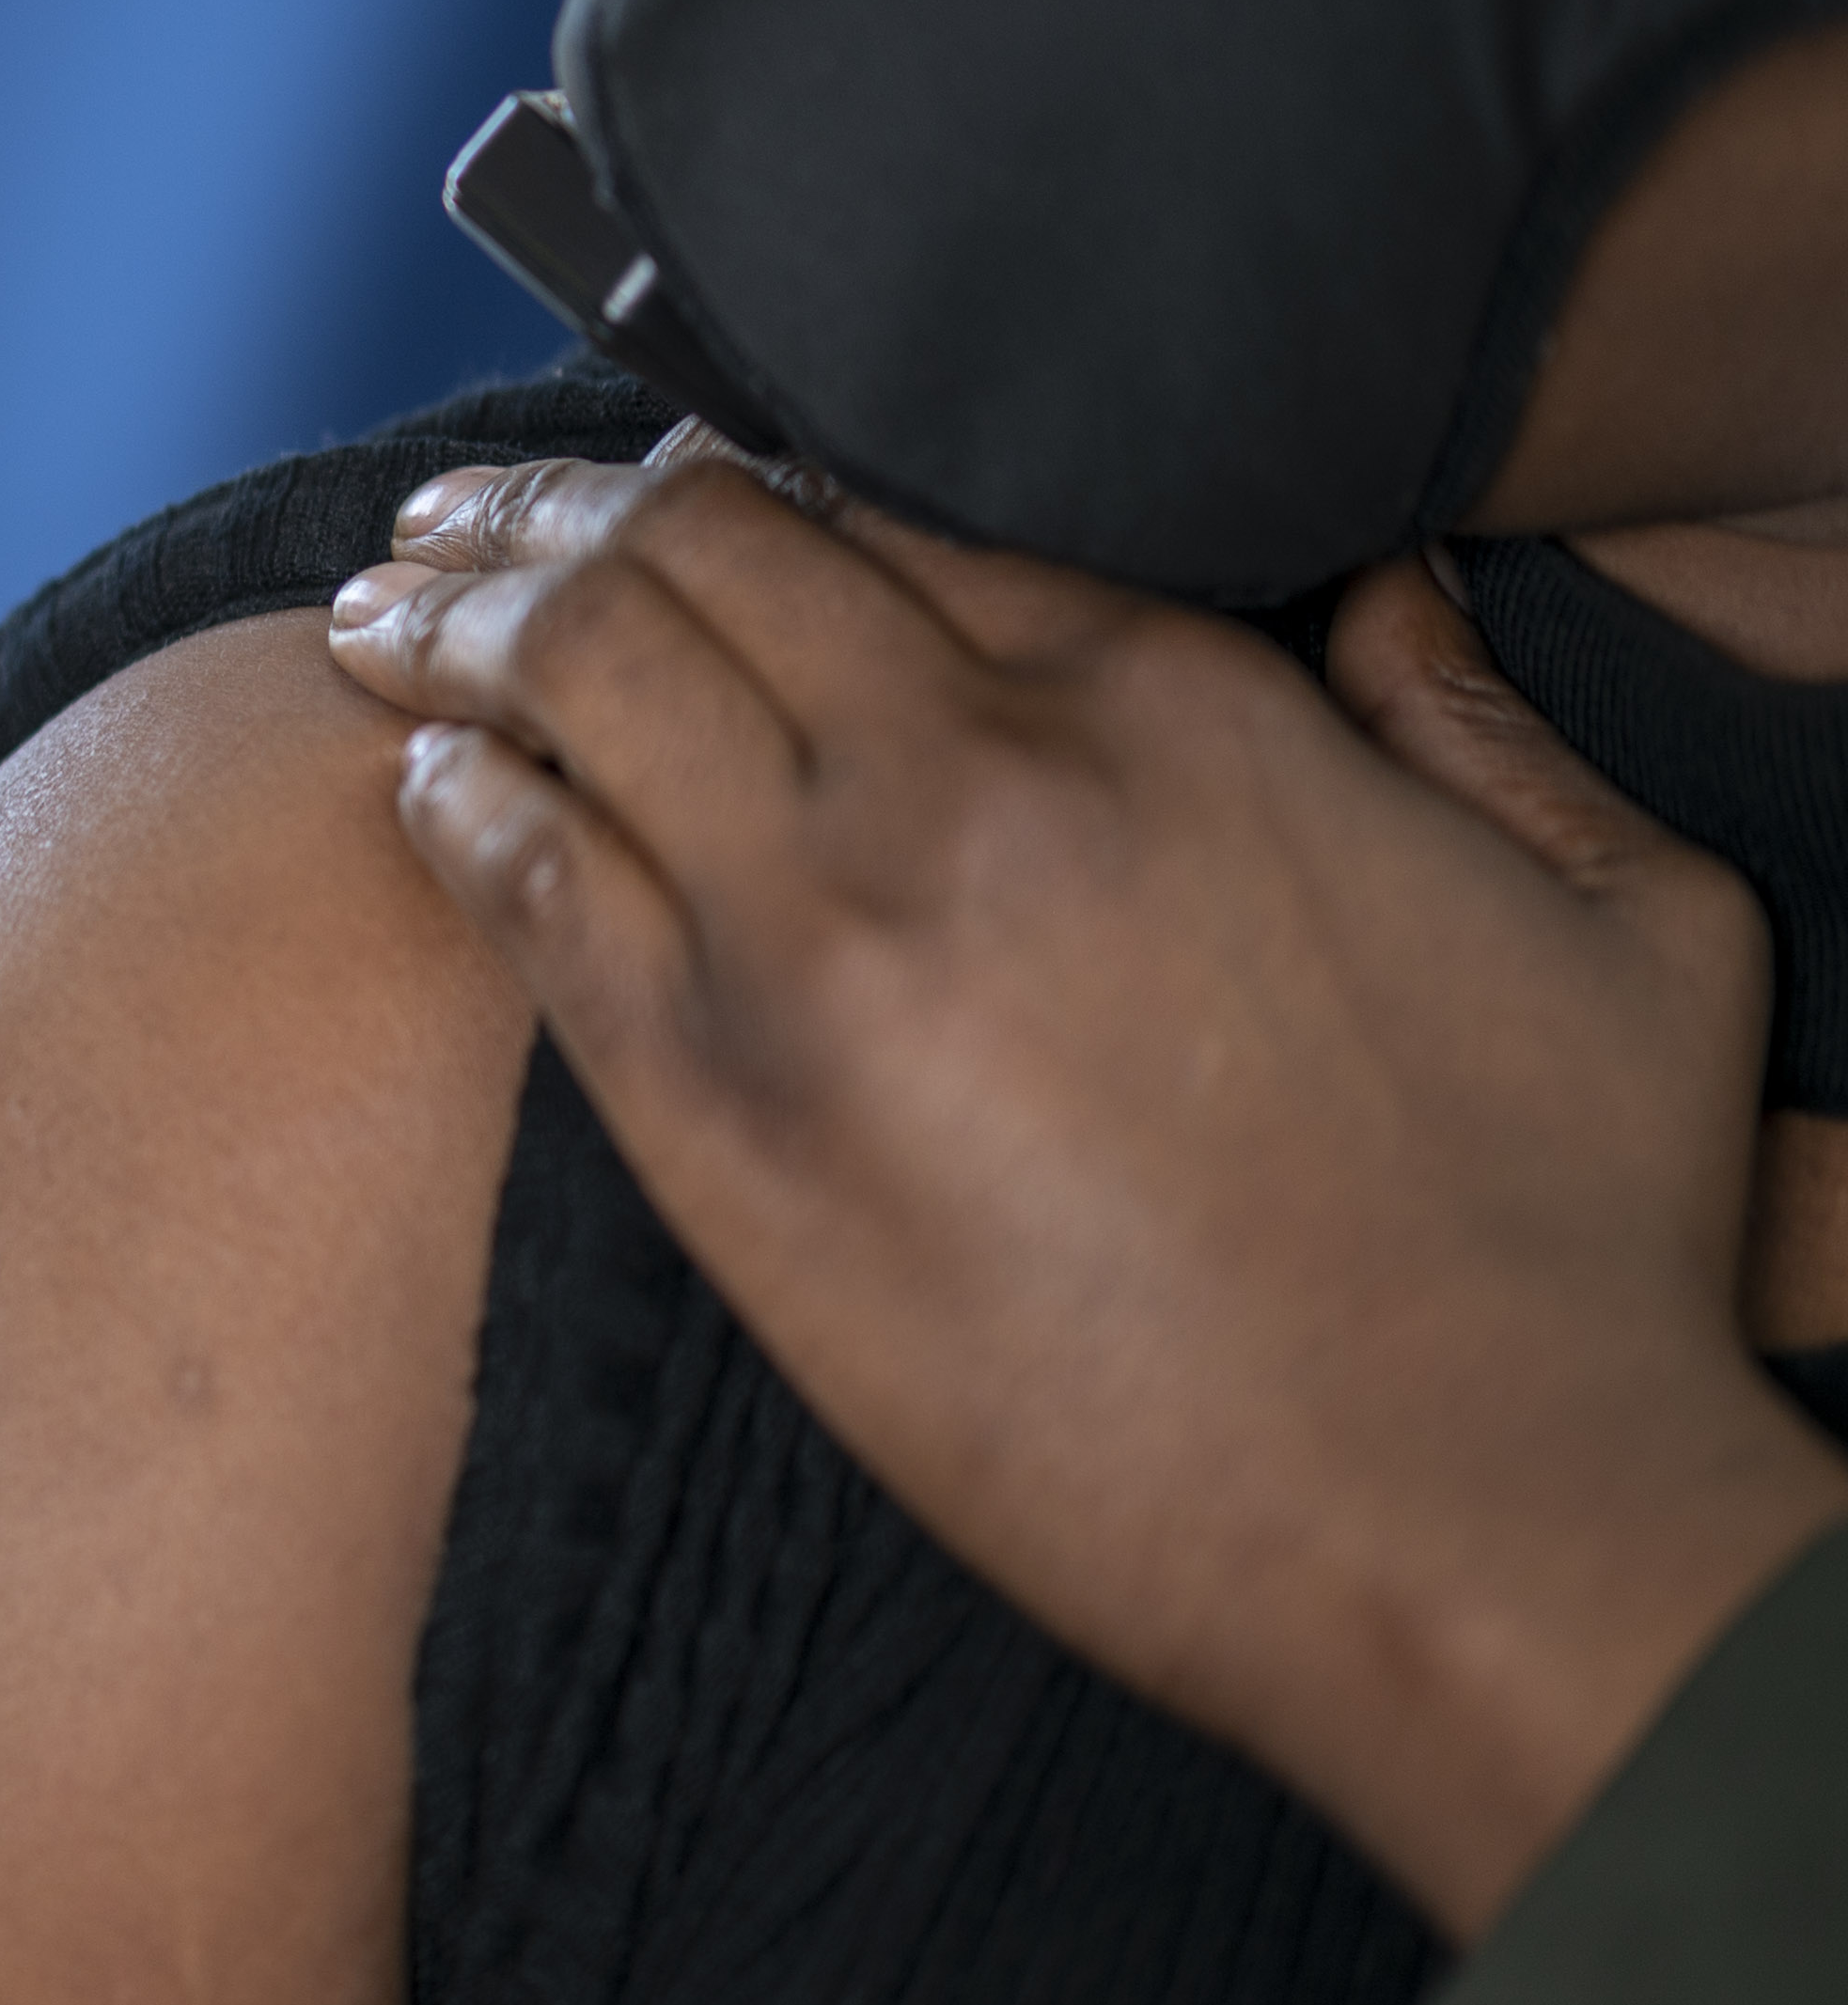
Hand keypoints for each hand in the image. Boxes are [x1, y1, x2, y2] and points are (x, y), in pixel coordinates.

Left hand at [324, 451, 1846, 1934]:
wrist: (1465, 1532)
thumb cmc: (1566, 1250)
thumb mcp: (1627, 921)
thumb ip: (1485, 730)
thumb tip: (1388, 607)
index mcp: (1167, 703)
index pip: (884, 506)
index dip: (747, 471)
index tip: (663, 476)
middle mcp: (962, 782)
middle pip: (687, 555)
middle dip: (546, 510)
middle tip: (450, 512)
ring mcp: (815, 939)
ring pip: (567, 683)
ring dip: (454, 622)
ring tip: (377, 612)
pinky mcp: (716, 1106)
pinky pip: (524, 891)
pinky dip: (454, 810)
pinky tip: (421, 787)